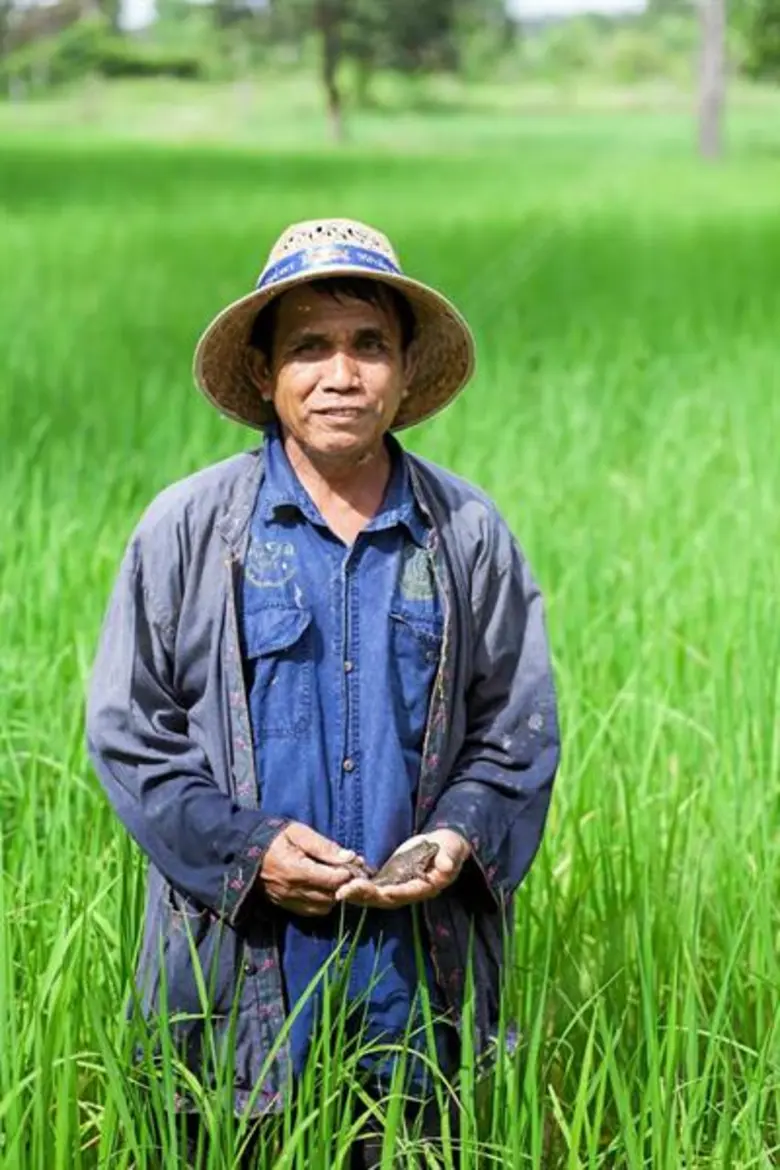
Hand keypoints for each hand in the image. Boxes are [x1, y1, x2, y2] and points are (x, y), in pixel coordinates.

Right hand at [258, 821, 362, 916]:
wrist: (245, 850)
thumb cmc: (274, 837)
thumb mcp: (299, 832)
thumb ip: (324, 846)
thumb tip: (350, 857)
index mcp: (296, 870)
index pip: (333, 880)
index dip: (348, 872)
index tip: (352, 863)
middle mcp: (292, 890)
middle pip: (331, 896)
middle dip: (344, 885)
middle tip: (347, 870)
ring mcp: (288, 901)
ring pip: (324, 907)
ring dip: (334, 895)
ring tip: (334, 879)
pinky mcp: (285, 906)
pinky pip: (311, 912)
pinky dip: (321, 903)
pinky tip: (321, 888)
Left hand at [334, 829, 471, 909]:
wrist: (443, 846)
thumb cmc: (449, 847)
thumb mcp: (452, 849)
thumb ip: (449, 858)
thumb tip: (446, 866)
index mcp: (425, 887)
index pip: (406, 892)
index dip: (392, 893)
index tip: (377, 891)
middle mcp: (408, 892)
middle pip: (384, 898)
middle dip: (365, 896)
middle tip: (345, 891)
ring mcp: (396, 888)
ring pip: (374, 896)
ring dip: (356, 894)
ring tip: (339, 891)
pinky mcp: (388, 880)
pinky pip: (371, 888)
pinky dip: (357, 887)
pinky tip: (342, 883)